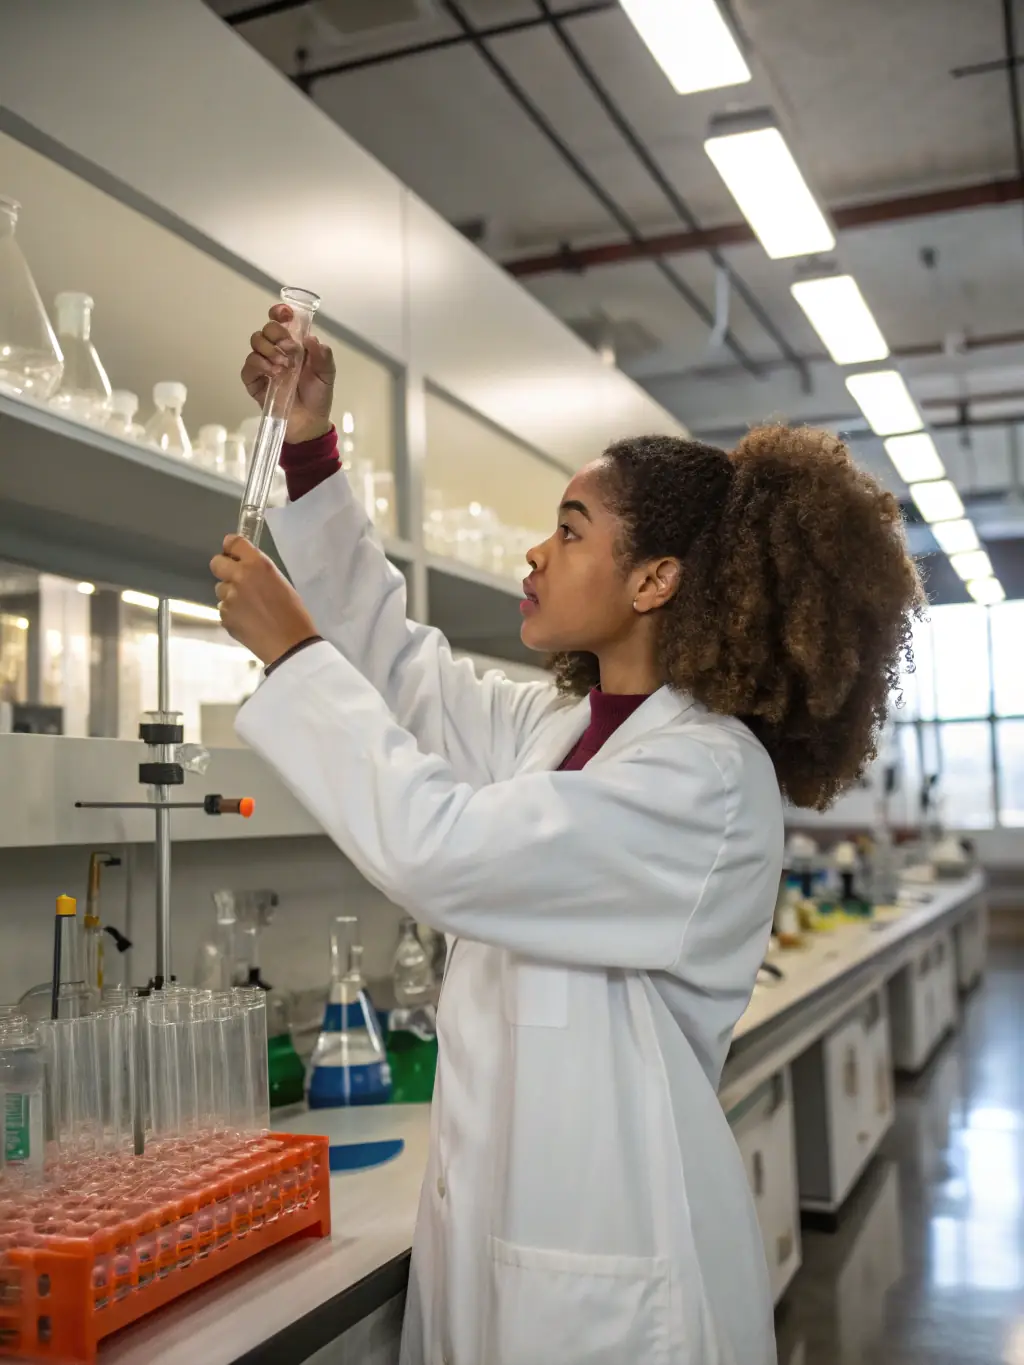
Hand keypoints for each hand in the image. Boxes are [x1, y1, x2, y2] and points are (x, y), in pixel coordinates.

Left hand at [212, 535, 317, 663]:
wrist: (290, 644)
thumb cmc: (294, 613)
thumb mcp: (280, 581)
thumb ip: (259, 571)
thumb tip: (244, 567)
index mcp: (257, 564)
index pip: (233, 542)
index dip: (231, 547)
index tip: (233, 554)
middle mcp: (239, 576)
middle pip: (216, 563)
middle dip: (223, 569)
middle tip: (236, 580)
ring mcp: (229, 597)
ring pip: (220, 589)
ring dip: (230, 595)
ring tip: (249, 609)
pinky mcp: (224, 616)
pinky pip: (224, 608)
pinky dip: (232, 613)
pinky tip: (248, 622)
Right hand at [241, 304, 335, 444]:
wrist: (309, 423)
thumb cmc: (318, 397)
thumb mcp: (327, 375)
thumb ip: (323, 356)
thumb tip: (311, 338)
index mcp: (294, 344)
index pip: (281, 320)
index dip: (279, 312)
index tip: (285, 314)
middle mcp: (276, 350)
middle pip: (266, 328)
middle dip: (277, 334)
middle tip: (290, 349)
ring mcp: (263, 364)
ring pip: (256, 342)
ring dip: (270, 350)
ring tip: (285, 367)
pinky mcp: (253, 380)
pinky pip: (249, 364)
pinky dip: (261, 365)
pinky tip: (274, 374)